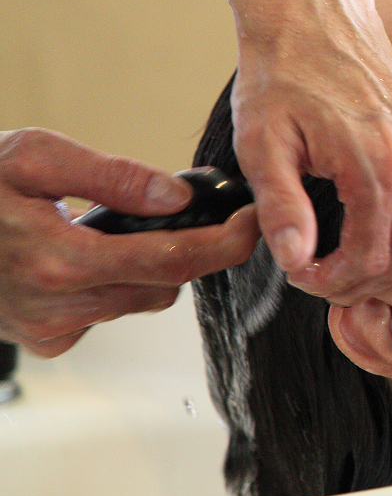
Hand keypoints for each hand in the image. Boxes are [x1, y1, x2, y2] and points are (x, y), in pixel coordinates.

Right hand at [0, 129, 259, 356]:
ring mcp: (49, 328)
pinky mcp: (43, 339)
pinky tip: (84, 255)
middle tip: (183, 212)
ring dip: (146, 266)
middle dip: (185, 249)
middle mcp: (57, 307)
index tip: (254, 225)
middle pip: (163, 285)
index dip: (224, 244)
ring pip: (138, 300)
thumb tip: (177, 196)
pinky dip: (112, 284)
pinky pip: (106, 312)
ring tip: (114, 227)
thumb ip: (112, 176)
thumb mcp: (33, 156)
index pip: (171, 262)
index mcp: (60, 261)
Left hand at [230, 0, 391, 305]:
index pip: (372, 259)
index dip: (334, 282)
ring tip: (347, 252)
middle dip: (363, 280)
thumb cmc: (283, 76)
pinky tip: (375, 222)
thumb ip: (281, 209)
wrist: (317, 17)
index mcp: (380, 158)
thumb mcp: (260, 145)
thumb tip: (298, 262)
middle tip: (323, 271)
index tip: (303, 273)